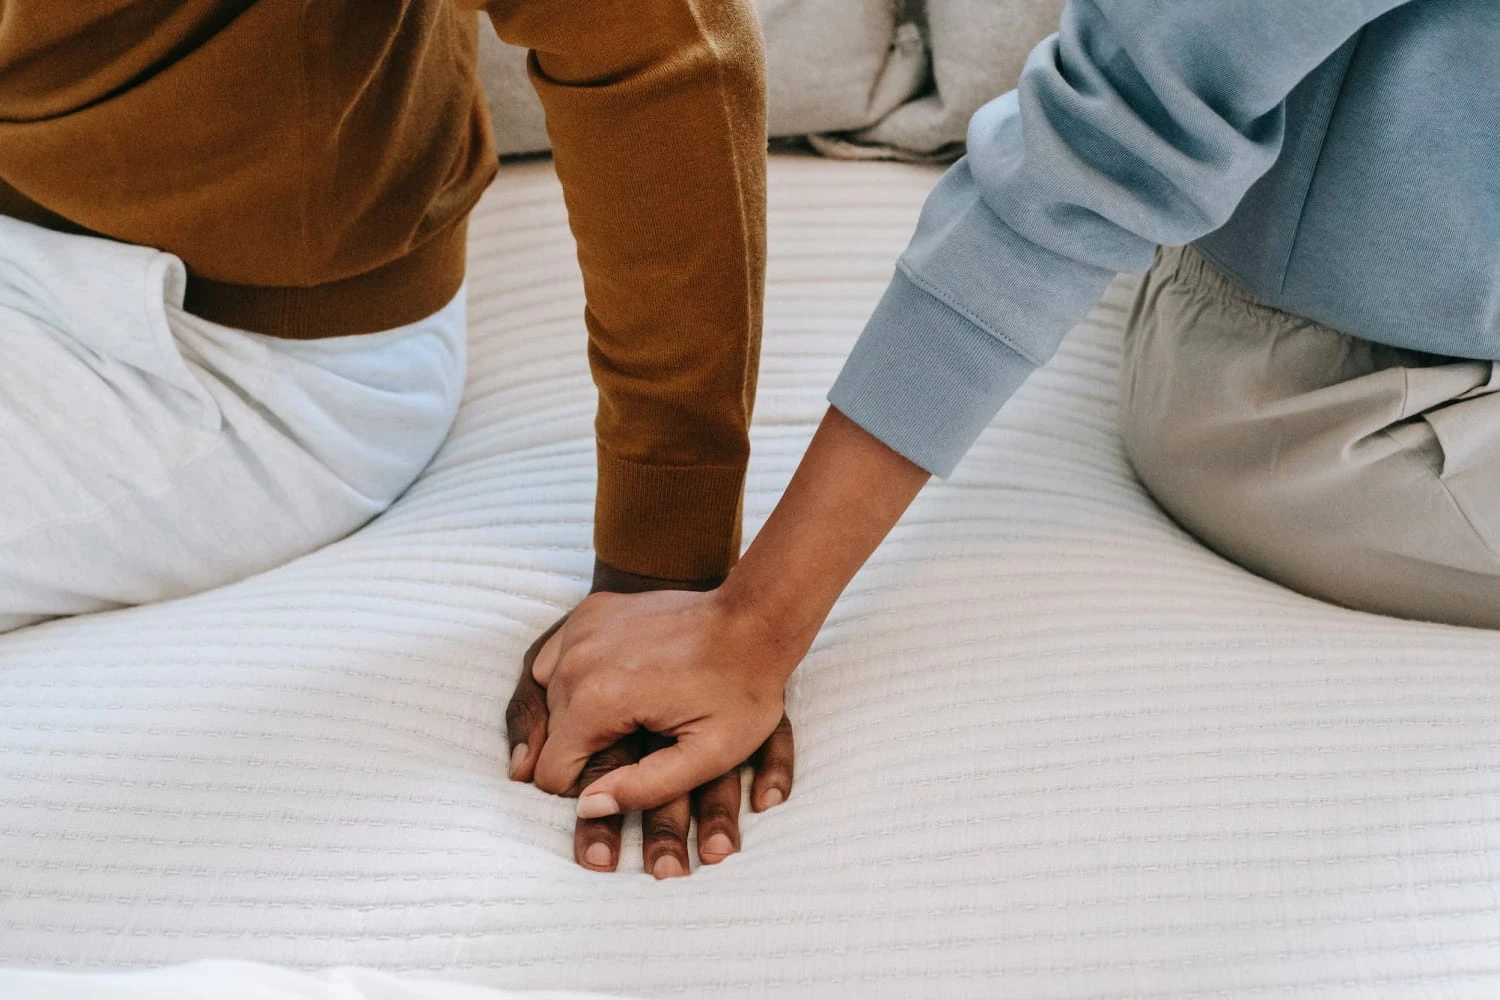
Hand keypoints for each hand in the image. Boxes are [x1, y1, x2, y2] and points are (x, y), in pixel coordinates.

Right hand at [516, 408, 929, 817]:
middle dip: (582, 754)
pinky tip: (609, 688)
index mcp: (598, 699)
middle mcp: (576, 661)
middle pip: (548, 737)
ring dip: (574, 717)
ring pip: (548, 699)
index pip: (551, 773)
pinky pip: (555, 660)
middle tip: (633, 748)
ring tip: (624, 720)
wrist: (754, 620)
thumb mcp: (708, 756)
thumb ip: (644, 788)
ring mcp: (579, 629)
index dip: (585, 790)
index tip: (623, 781)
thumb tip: (586, 808)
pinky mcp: (589, 612)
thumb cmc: (741, 691)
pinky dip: (572, 680)